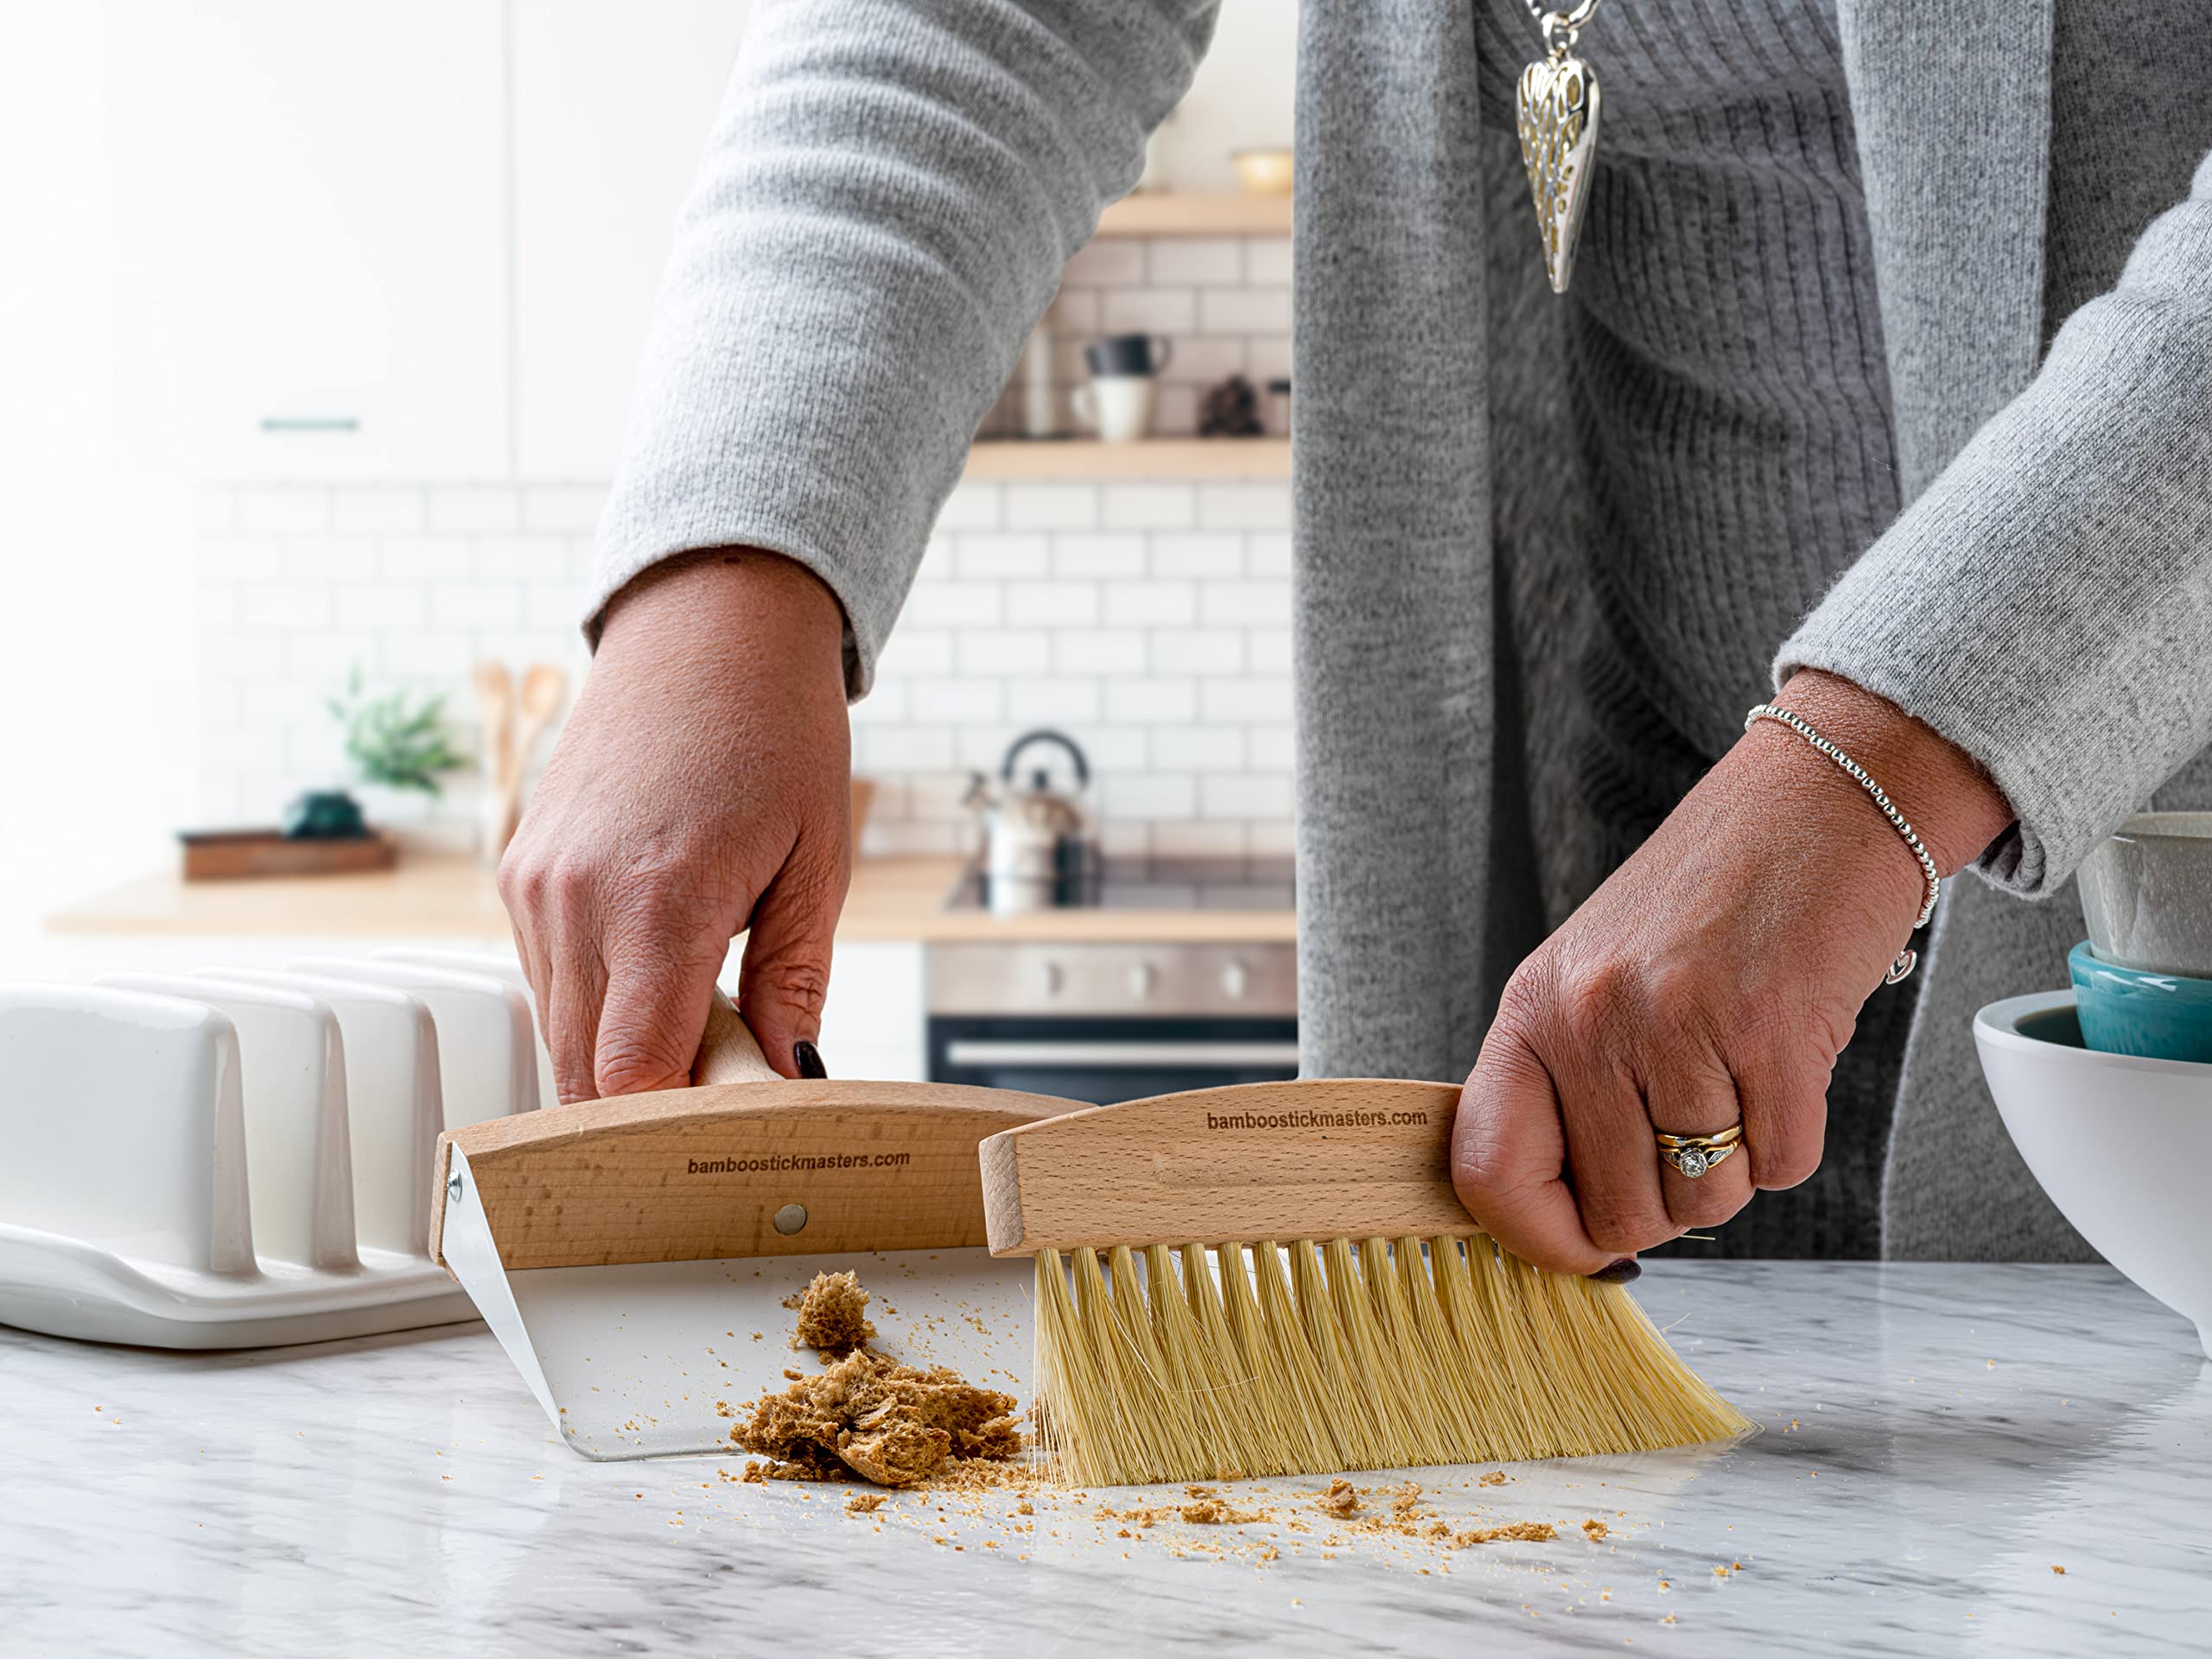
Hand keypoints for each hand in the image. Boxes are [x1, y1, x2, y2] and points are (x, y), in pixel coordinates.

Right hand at [499, 549, 850, 1100]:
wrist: (707, 627)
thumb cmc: (775, 728)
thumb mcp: (817, 862)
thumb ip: (795, 982)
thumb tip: (789, 1077)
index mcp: (657, 901)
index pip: (631, 1077)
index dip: (675, 1125)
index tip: (726, 1138)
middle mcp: (573, 899)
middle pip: (584, 1075)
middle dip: (650, 1105)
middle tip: (729, 1090)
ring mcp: (534, 886)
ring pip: (559, 1035)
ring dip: (622, 1054)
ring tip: (705, 1014)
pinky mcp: (519, 872)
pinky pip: (547, 980)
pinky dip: (597, 1003)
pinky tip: (660, 970)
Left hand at [1450, 671, 2013, 1274]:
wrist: (1818, 805)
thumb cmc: (1710, 898)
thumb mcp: (1596, 978)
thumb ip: (1566, 1087)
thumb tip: (1562, 1221)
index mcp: (1533, 1009)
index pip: (1488, 1172)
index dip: (1538, 1237)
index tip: (1583, 1245)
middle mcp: (1591, 1019)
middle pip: (1618, 1212)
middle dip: (1665, 1202)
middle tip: (1694, 1128)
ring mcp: (1678, 1026)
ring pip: (1705, 1201)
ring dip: (1734, 1166)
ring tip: (1739, 1077)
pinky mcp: (1772, 1034)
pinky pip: (1782, 1167)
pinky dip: (1791, 1138)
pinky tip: (1784, 1063)